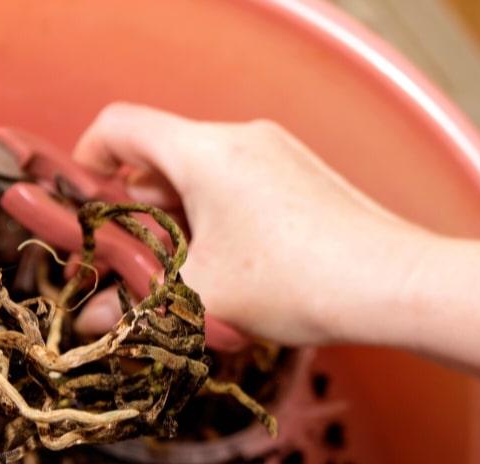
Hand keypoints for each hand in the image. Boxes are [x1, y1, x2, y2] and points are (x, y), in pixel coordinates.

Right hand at [71, 103, 434, 346]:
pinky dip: (218, 215)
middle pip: (161, 153)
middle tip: (134, 260)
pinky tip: (232, 268)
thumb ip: (138, 305)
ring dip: (179, 217)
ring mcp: (277, 151)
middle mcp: (240, 136)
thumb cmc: (300, 281)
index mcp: (204, 151)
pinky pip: (240, 182)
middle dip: (137, 207)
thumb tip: (92, 323)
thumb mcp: (204, 298)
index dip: (86, 160)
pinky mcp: (303, 174)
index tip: (86, 206)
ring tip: (187, 274)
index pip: (119, 125)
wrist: (393, 284)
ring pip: (202, 171)